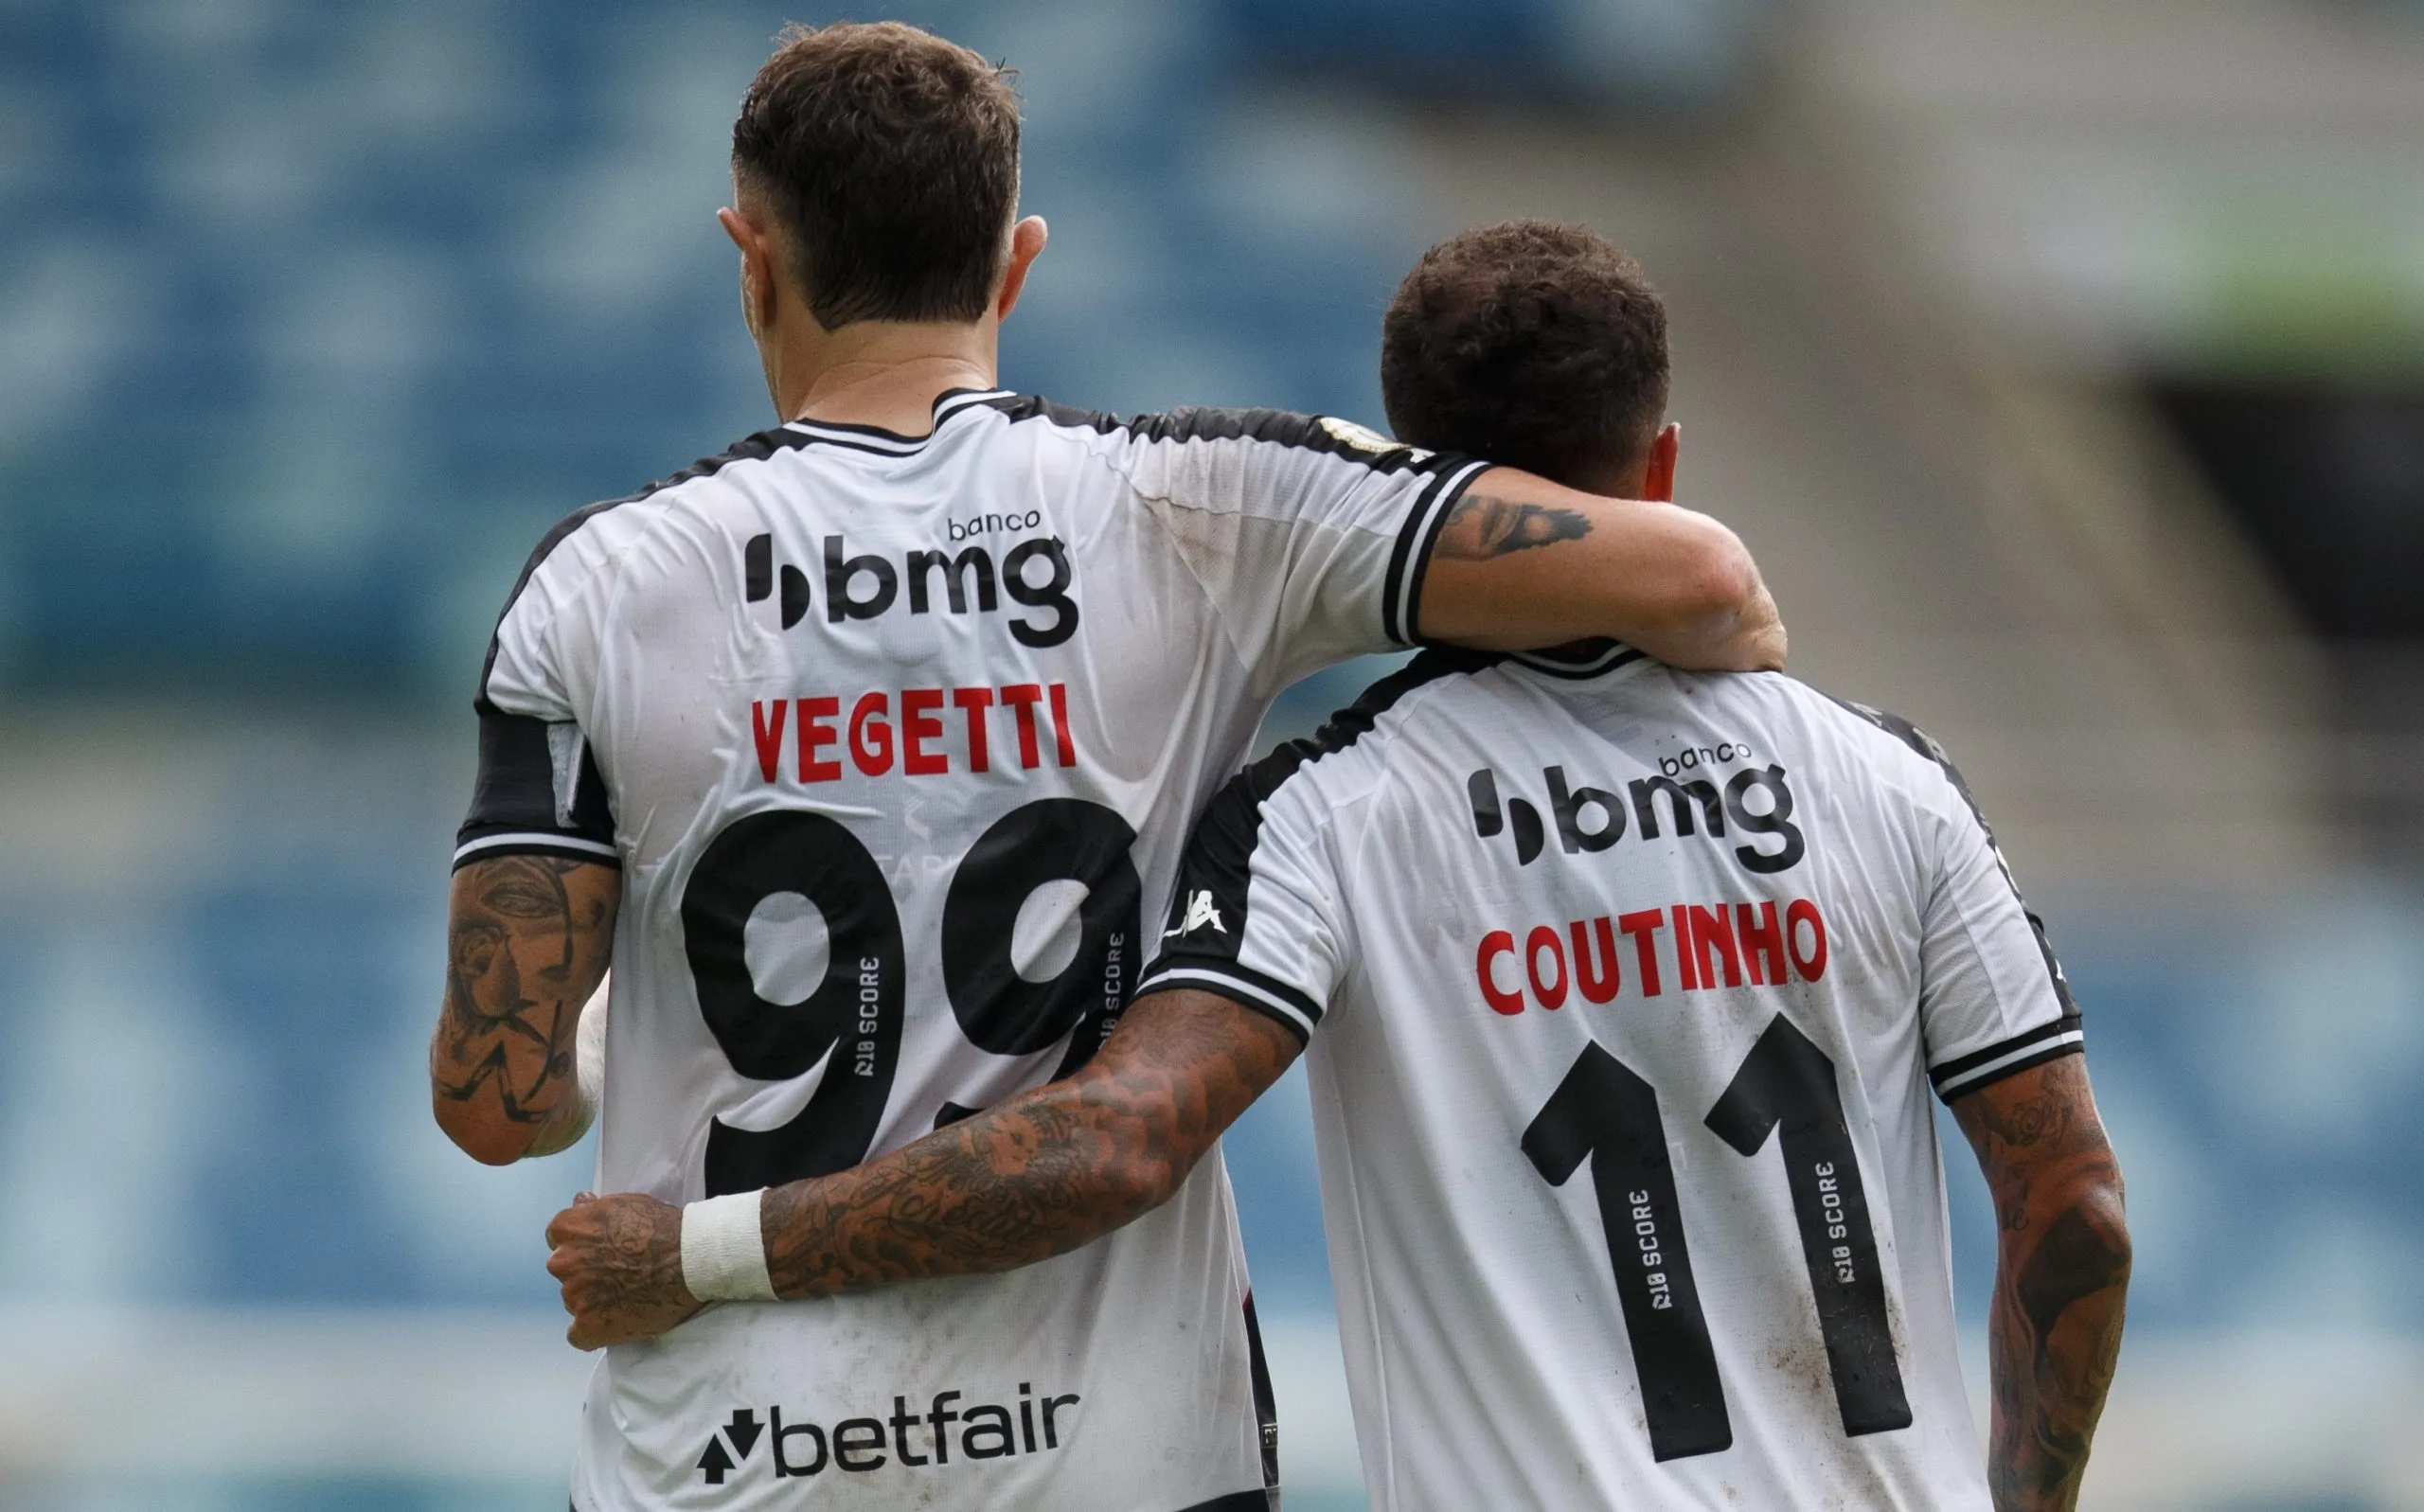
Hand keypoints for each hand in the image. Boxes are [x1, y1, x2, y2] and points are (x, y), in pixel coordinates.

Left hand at [545, 1191, 703, 1349]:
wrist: (690, 1260)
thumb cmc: (664, 1229)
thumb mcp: (626, 1203)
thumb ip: (594, 1209)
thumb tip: (579, 1203)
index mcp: (569, 1229)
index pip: (557, 1239)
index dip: (580, 1245)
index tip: (600, 1251)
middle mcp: (564, 1262)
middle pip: (565, 1271)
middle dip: (585, 1273)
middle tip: (617, 1274)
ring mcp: (574, 1296)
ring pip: (574, 1302)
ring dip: (593, 1300)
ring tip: (626, 1296)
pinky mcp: (589, 1326)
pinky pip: (579, 1335)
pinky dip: (595, 1331)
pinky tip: (616, 1320)